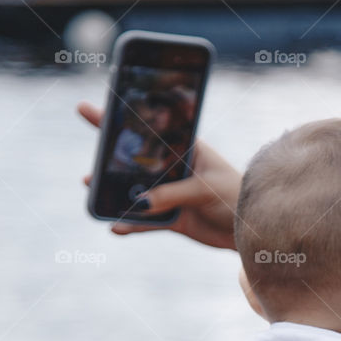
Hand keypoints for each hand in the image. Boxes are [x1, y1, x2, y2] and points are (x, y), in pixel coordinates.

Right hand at [78, 102, 240, 248]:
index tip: (88, 110)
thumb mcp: (205, 189)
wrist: (252, 229)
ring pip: (137, 193)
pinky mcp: (173, 218)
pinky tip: (115, 227)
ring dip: (115, 194)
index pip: (149, 130)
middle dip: (109, 163)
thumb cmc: (236, 197)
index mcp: (186, 149)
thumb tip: (141, 203)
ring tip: (93, 192)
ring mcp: (172, 193)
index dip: (119, 120)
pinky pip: (147, 221)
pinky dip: (132, 224)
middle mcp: (175, 169)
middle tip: (88, 166)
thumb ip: (173, 194)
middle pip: (136, 162)